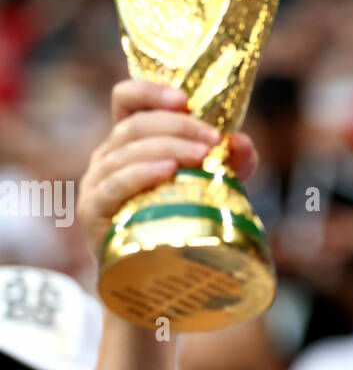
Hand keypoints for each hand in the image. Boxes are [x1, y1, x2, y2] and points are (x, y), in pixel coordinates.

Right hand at [77, 80, 257, 257]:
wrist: (151, 278)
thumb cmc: (177, 224)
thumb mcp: (210, 187)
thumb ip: (231, 164)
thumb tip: (241, 143)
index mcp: (129, 142)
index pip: (126, 100)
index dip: (150, 91)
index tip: (184, 98)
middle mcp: (108, 157)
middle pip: (135, 125)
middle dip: (177, 126)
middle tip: (212, 139)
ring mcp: (96, 183)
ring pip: (126, 152)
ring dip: (167, 147)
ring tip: (202, 155)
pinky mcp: (93, 211)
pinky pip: (115, 185)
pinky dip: (142, 173)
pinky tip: (168, 171)